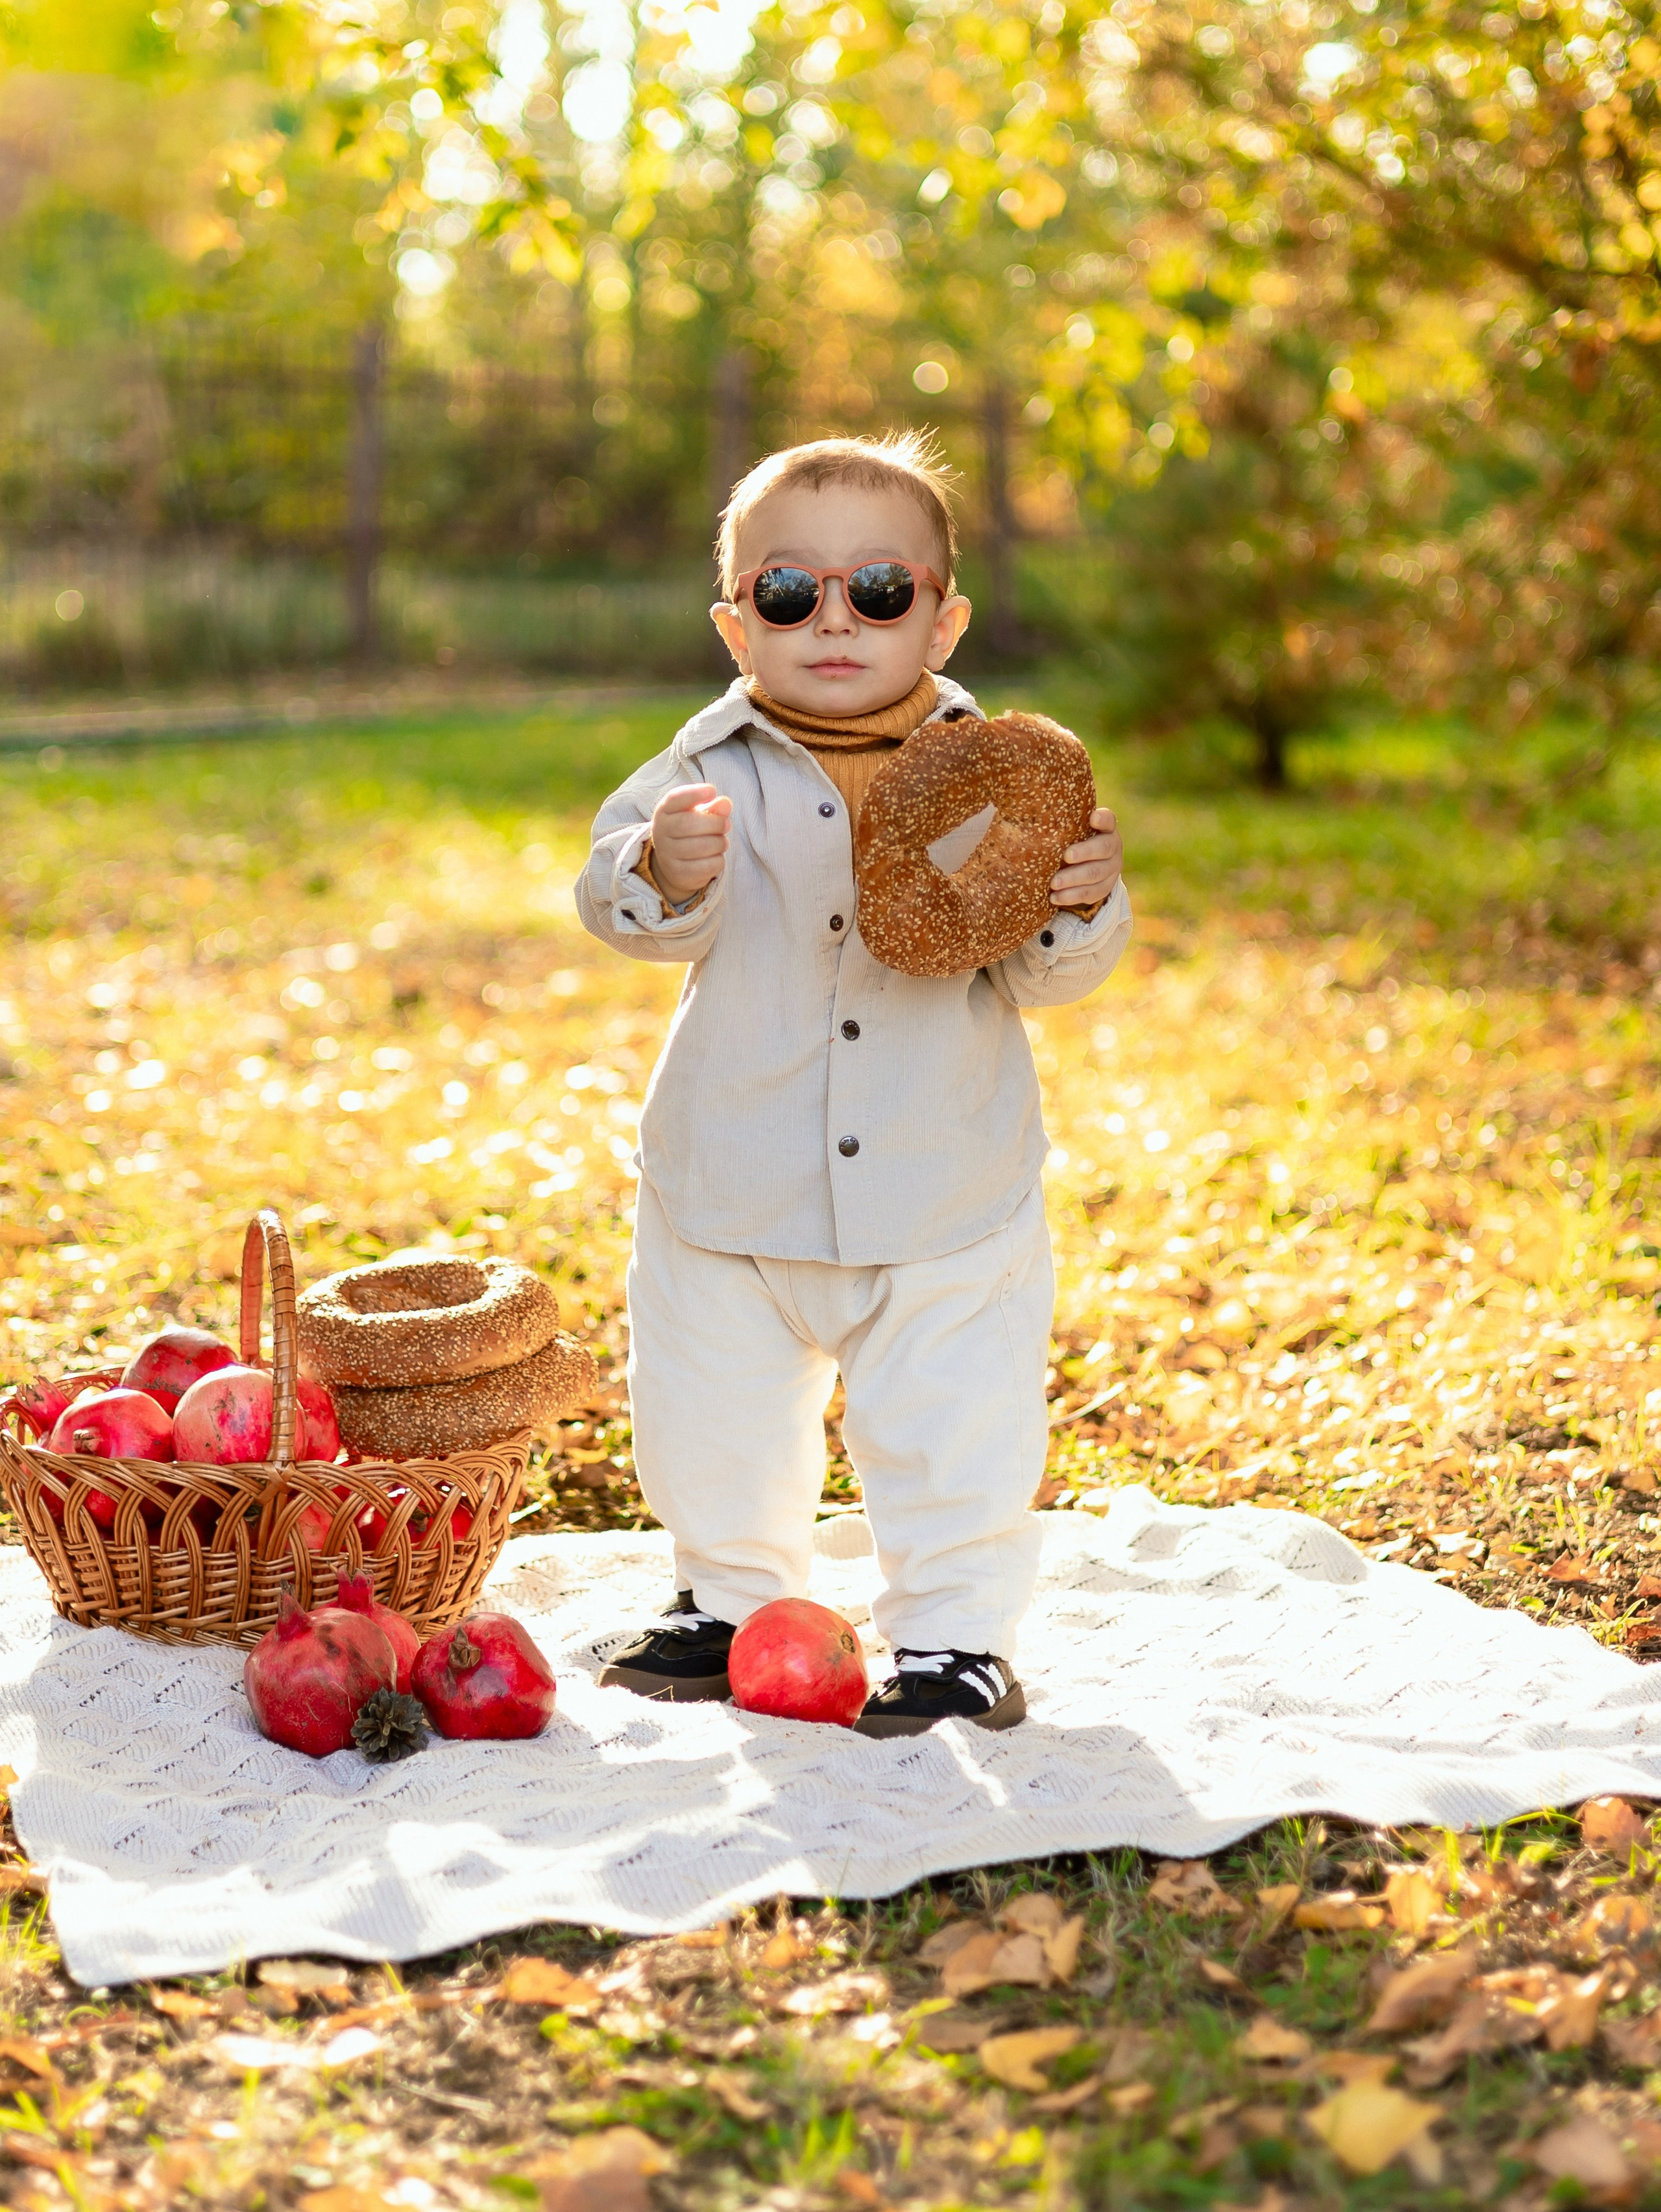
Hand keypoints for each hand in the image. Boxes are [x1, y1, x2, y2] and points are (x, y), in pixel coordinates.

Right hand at [648, 783, 731, 904]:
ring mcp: (667, 855)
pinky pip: (707, 866)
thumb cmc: (690, 831)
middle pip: (689, 823)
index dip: (694, 793)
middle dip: (715, 823)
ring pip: (701, 846)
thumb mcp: (698, 815)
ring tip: (722, 841)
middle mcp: (660, 832)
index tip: (711, 790)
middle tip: (727, 824)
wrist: (674, 865)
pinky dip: (718, 860)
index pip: (675, 799)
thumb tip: (725, 804)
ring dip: (720, 843)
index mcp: (664, 812)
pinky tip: (715, 856)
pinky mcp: (678, 874)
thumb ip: (713, 807)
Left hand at [1050, 806, 1122, 908]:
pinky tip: (1054, 897)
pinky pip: (1091, 894)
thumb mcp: (1064, 828)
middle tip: (1065, 857)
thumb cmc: (1065, 839)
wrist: (1081, 864)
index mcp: (1104, 827)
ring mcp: (1111, 868)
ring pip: (1096, 874)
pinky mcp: (1105, 887)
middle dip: (1084, 853)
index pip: (1108, 820)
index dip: (1103, 819)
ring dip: (1074, 879)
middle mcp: (1112, 846)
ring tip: (1053, 883)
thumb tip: (1013, 804)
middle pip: (1104, 849)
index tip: (1092, 818)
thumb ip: (1053, 820)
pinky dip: (1072, 897)